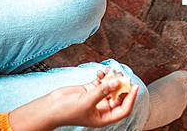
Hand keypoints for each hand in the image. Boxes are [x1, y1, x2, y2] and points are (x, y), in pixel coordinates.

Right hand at [8, 67, 138, 130]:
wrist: (52, 107)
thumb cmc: (68, 111)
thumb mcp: (87, 101)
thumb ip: (102, 91)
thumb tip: (116, 81)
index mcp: (104, 117)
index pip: (123, 109)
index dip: (130, 98)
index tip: (134, 86)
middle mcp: (102, 109)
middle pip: (118, 97)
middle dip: (121, 86)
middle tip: (123, 74)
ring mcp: (95, 99)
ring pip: (109, 88)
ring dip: (111, 79)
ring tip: (111, 70)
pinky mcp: (88, 90)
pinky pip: (100, 82)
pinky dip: (102, 76)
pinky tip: (100, 71)